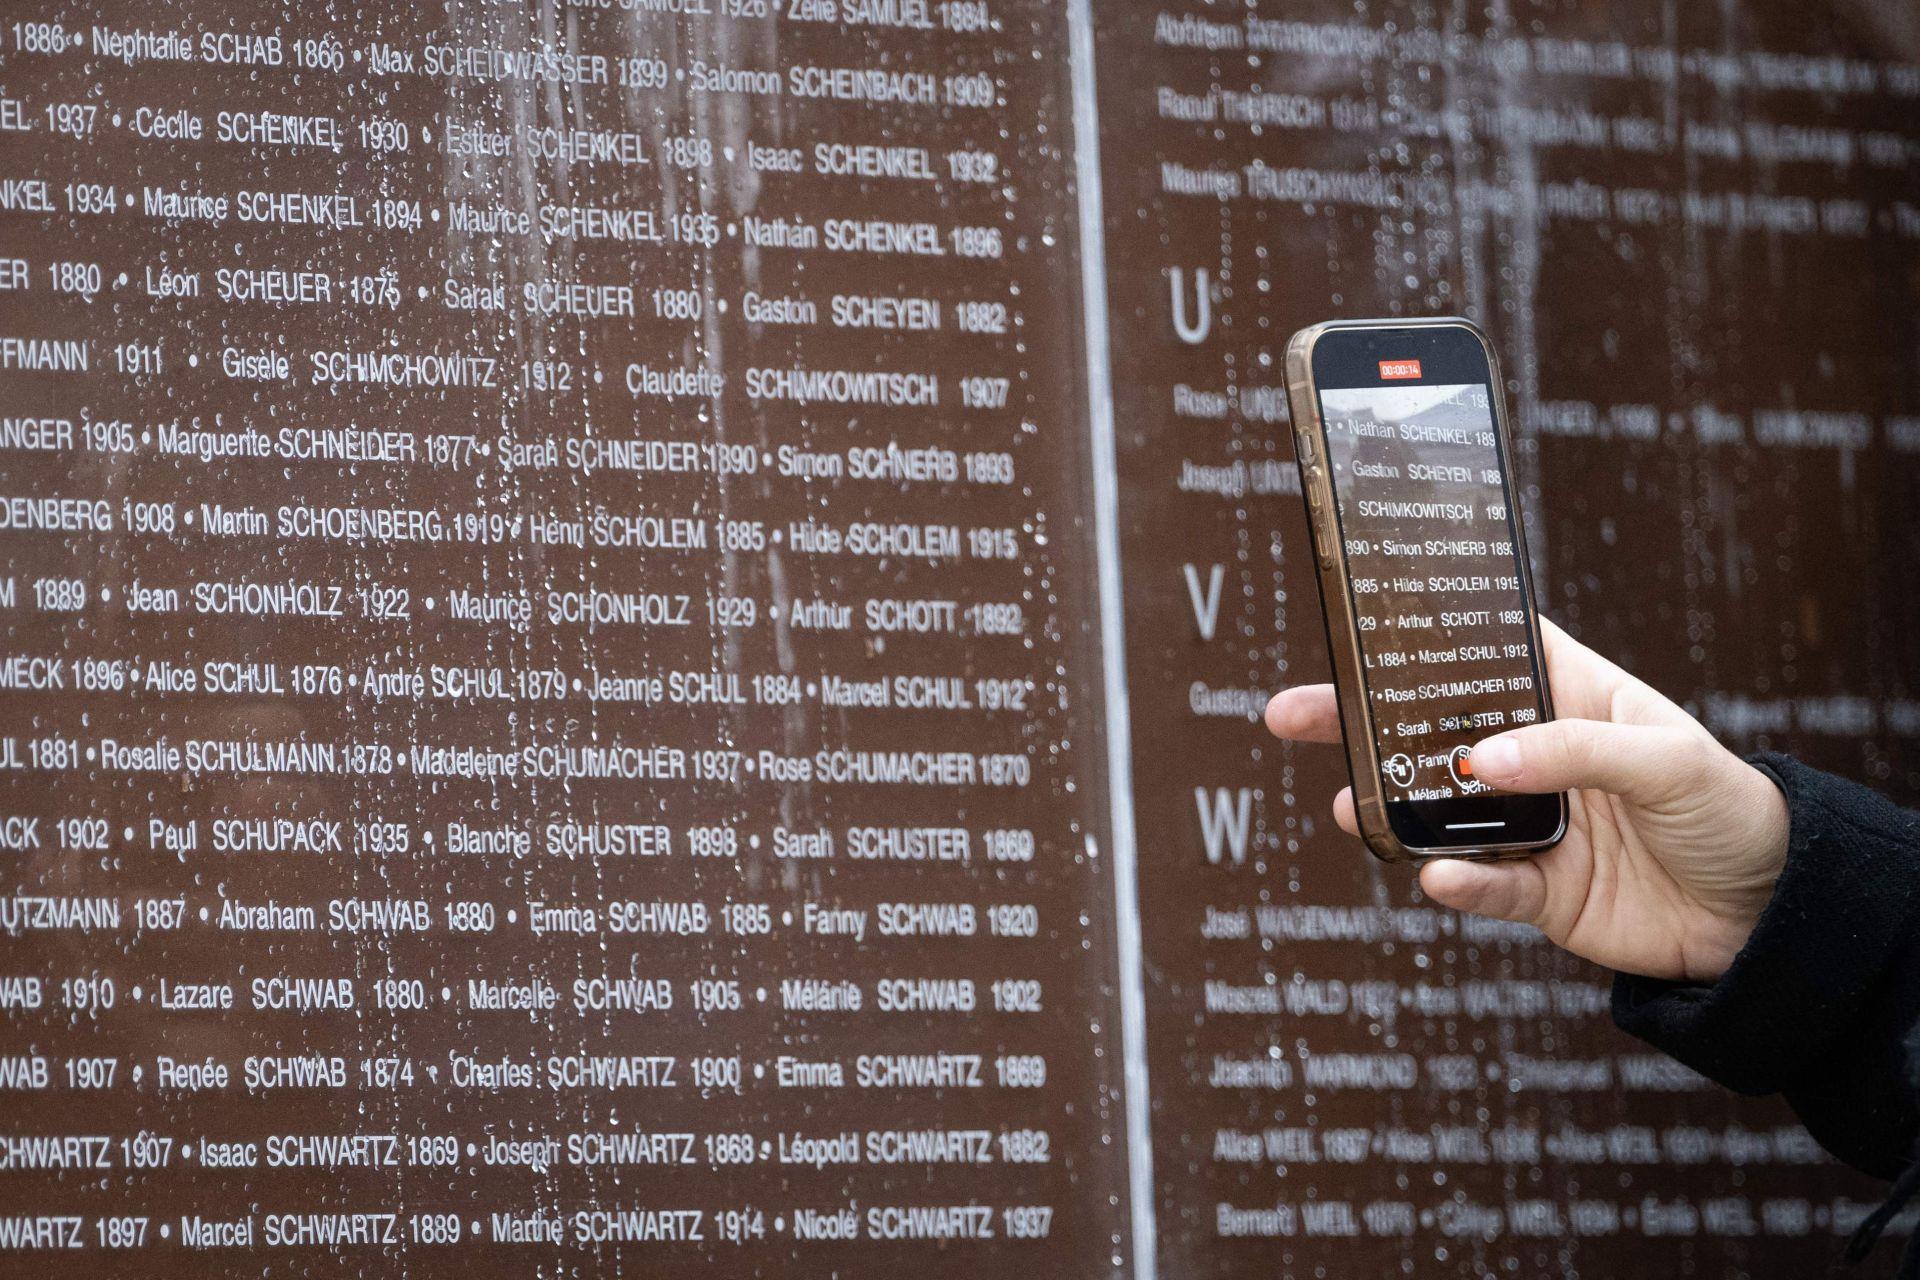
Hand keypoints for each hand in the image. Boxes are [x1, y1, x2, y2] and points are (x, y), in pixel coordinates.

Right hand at [1264, 619, 1788, 982]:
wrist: (1772, 920)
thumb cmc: (1732, 809)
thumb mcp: (1666, 758)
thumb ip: (1574, 752)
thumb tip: (1480, 763)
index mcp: (1571, 696)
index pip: (1487, 649)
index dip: (1427, 631)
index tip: (1359, 619)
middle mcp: (1538, 756)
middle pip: (1433, 729)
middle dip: (1362, 721)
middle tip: (1293, 713)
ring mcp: (1531, 824)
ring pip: (1439, 811)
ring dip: (1391, 807)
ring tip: (1351, 804)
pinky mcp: (1537, 891)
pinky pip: (1483, 885)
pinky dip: (1458, 883)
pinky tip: (1439, 877)